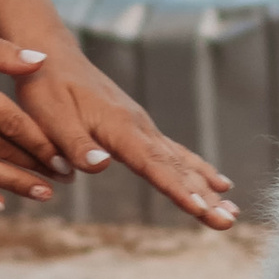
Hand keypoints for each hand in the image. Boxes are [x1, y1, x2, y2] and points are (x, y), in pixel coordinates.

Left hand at [17, 42, 238, 230]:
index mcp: (119, 127)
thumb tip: (100, 166)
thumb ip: (76, 143)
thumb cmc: (46, 88)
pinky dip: (198, 169)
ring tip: (232, 211)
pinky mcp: (139, 127)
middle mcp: (139, 126)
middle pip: (177, 167)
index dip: (178, 189)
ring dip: (207, 187)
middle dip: (205, 197)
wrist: (50, 56)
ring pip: (181, 161)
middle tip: (229, 222)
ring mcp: (142, 126)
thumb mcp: (50, 117)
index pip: (154, 165)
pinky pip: (175, 153)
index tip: (202, 209)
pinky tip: (216, 181)